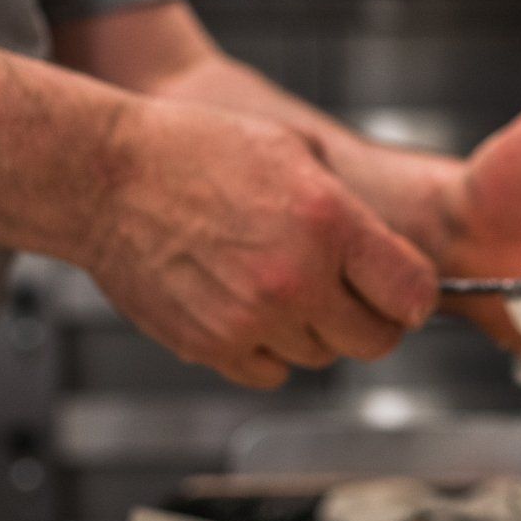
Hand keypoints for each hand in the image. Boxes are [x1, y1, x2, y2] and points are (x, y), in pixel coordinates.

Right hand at [84, 96, 438, 387]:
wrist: (105, 177)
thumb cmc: (193, 151)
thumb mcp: (293, 148)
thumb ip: (349, 205)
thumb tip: (387, 248)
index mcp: (329, 224)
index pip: (414, 295)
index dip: (415, 295)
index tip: (405, 292)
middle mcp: (296, 279)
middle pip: (375, 341)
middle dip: (373, 321)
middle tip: (354, 297)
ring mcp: (252, 320)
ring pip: (321, 357)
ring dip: (316, 331)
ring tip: (285, 286)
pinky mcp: (211, 347)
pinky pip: (270, 372)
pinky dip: (270, 350)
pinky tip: (251, 308)